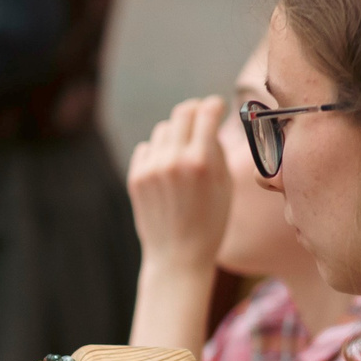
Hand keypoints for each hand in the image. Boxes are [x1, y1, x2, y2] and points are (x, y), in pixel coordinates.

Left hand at [127, 95, 231, 268]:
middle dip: (194, 111)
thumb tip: (210, 121)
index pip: (205, 114)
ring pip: (162, 130)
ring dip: (175, 134)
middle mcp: (173, 161)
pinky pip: (146, 148)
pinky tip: (167, 169)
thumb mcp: (225, 186)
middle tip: (200, 116)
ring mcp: (150, 168)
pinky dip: (158, 152)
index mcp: (201, 162)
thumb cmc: (210, 222)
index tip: (217, 105)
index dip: (213, 105)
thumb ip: (218, 150)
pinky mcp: (135, 177)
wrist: (177, 256)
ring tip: (185, 152)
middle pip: (181, 114)